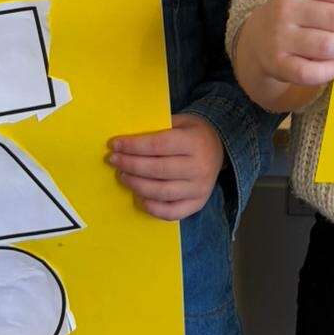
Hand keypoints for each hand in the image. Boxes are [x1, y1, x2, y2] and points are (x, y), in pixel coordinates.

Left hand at [109, 114, 223, 221]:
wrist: (220, 148)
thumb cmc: (193, 133)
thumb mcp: (181, 121)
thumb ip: (158, 128)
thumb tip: (127, 139)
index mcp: (194, 142)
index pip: (158, 145)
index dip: (133, 146)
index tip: (114, 144)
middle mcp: (199, 167)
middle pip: (157, 169)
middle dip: (130, 165)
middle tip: (113, 160)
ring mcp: (199, 189)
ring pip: (161, 192)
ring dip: (136, 185)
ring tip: (122, 176)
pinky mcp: (197, 204)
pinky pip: (170, 213)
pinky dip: (151, 207)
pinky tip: (138, 196)